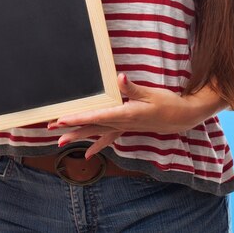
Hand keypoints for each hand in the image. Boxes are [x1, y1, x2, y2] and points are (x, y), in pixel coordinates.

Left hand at [48, 73, 227, 158]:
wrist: (182, 117)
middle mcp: (121, 123)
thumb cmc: (166, 102)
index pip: (96, 116)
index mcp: (124, 114)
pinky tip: (89, 155)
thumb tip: (120, 78)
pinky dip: (98, 145)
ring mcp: (124, 127)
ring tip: (60, 142)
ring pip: (97, 133)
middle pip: (92, 126)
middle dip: (71, 128)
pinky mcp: (128, 127)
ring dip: (79, 136)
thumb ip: (132, 87)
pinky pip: (109, 138)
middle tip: (51, 129)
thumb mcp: (150, 92)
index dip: (78, 118)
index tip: (61, 119)